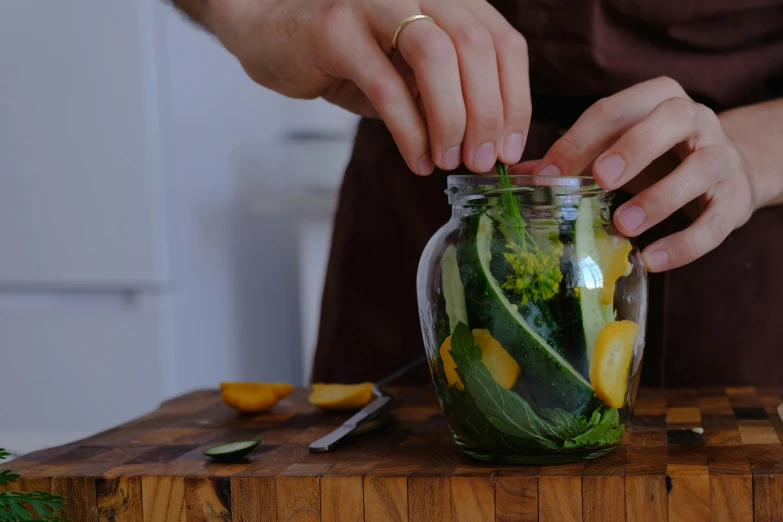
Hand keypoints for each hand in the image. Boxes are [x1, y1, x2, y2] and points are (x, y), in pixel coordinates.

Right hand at [205, 0, 530, 174]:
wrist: (270, 31)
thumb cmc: (346, 55)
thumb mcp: (407, 73)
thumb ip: (446, 96)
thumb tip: (487, 143)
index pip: (502, 42)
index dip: (515, 99)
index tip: (511, 148)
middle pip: (478, 47)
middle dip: (489, 115)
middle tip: (482, 162)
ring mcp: (375, 3)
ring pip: (438, 58)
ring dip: (453, 120)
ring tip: (449, 160)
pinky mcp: (336, 28)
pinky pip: (387, 86)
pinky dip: (410, 132)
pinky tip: (418, 160)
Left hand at [511, 76, 756, 271]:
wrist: (722, 172)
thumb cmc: (656, 158)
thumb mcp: (615, 150)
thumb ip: (572, 160)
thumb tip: (518, 177)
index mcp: (657, 99)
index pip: (616, 109)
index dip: (579, 140)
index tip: (548, 175)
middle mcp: (696, 119)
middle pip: (673, 118)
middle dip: (635, 147)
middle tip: (600, 178)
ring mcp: (722, 157)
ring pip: (701, 169)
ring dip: (660, 199)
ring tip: (624, 225)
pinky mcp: (737, 199)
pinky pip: (717, 222)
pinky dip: (685, 244)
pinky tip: (652, 260)